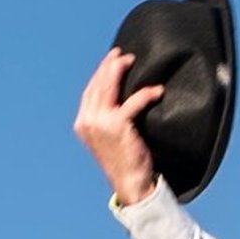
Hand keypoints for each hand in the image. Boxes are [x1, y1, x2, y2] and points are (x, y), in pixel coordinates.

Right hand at [74, 50, 163, 206]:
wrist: (130, 183)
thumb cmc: (123, 162)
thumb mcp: (107, 138)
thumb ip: (106, 119)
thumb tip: (118, 100)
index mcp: (83, 123)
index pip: (90, 91)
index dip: (100, 73)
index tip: (111, 60)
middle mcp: (88, 121)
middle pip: (98, 84)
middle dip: (109, 65)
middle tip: (122, 54)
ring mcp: (101, 122)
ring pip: (109, 86)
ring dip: (120, 70)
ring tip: (132, 61)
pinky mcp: (118, 125)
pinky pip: (133, 101)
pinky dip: (146, 93)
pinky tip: (157, 90)